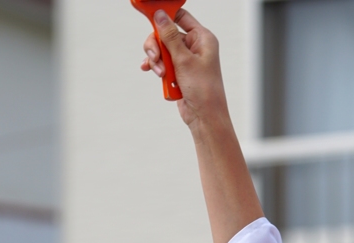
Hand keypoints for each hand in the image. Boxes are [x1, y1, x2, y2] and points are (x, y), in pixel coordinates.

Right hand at [141, 9, 228, 129]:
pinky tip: (156, 74)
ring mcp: (186, 59)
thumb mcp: (184, 59)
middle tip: (154, 56)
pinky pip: (162, 63)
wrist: (204, 117)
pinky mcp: (179, 71)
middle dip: (157, 46)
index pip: (181, 16)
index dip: (165, 15)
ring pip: (162, 49)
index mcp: (202, 39)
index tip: (149, 15)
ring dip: (157, 60)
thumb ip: (170, 36)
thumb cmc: (203, 90)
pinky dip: (158, 68)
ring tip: (161, 73)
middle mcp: (195, 47)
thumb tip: (160, 15)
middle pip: (166, 34)